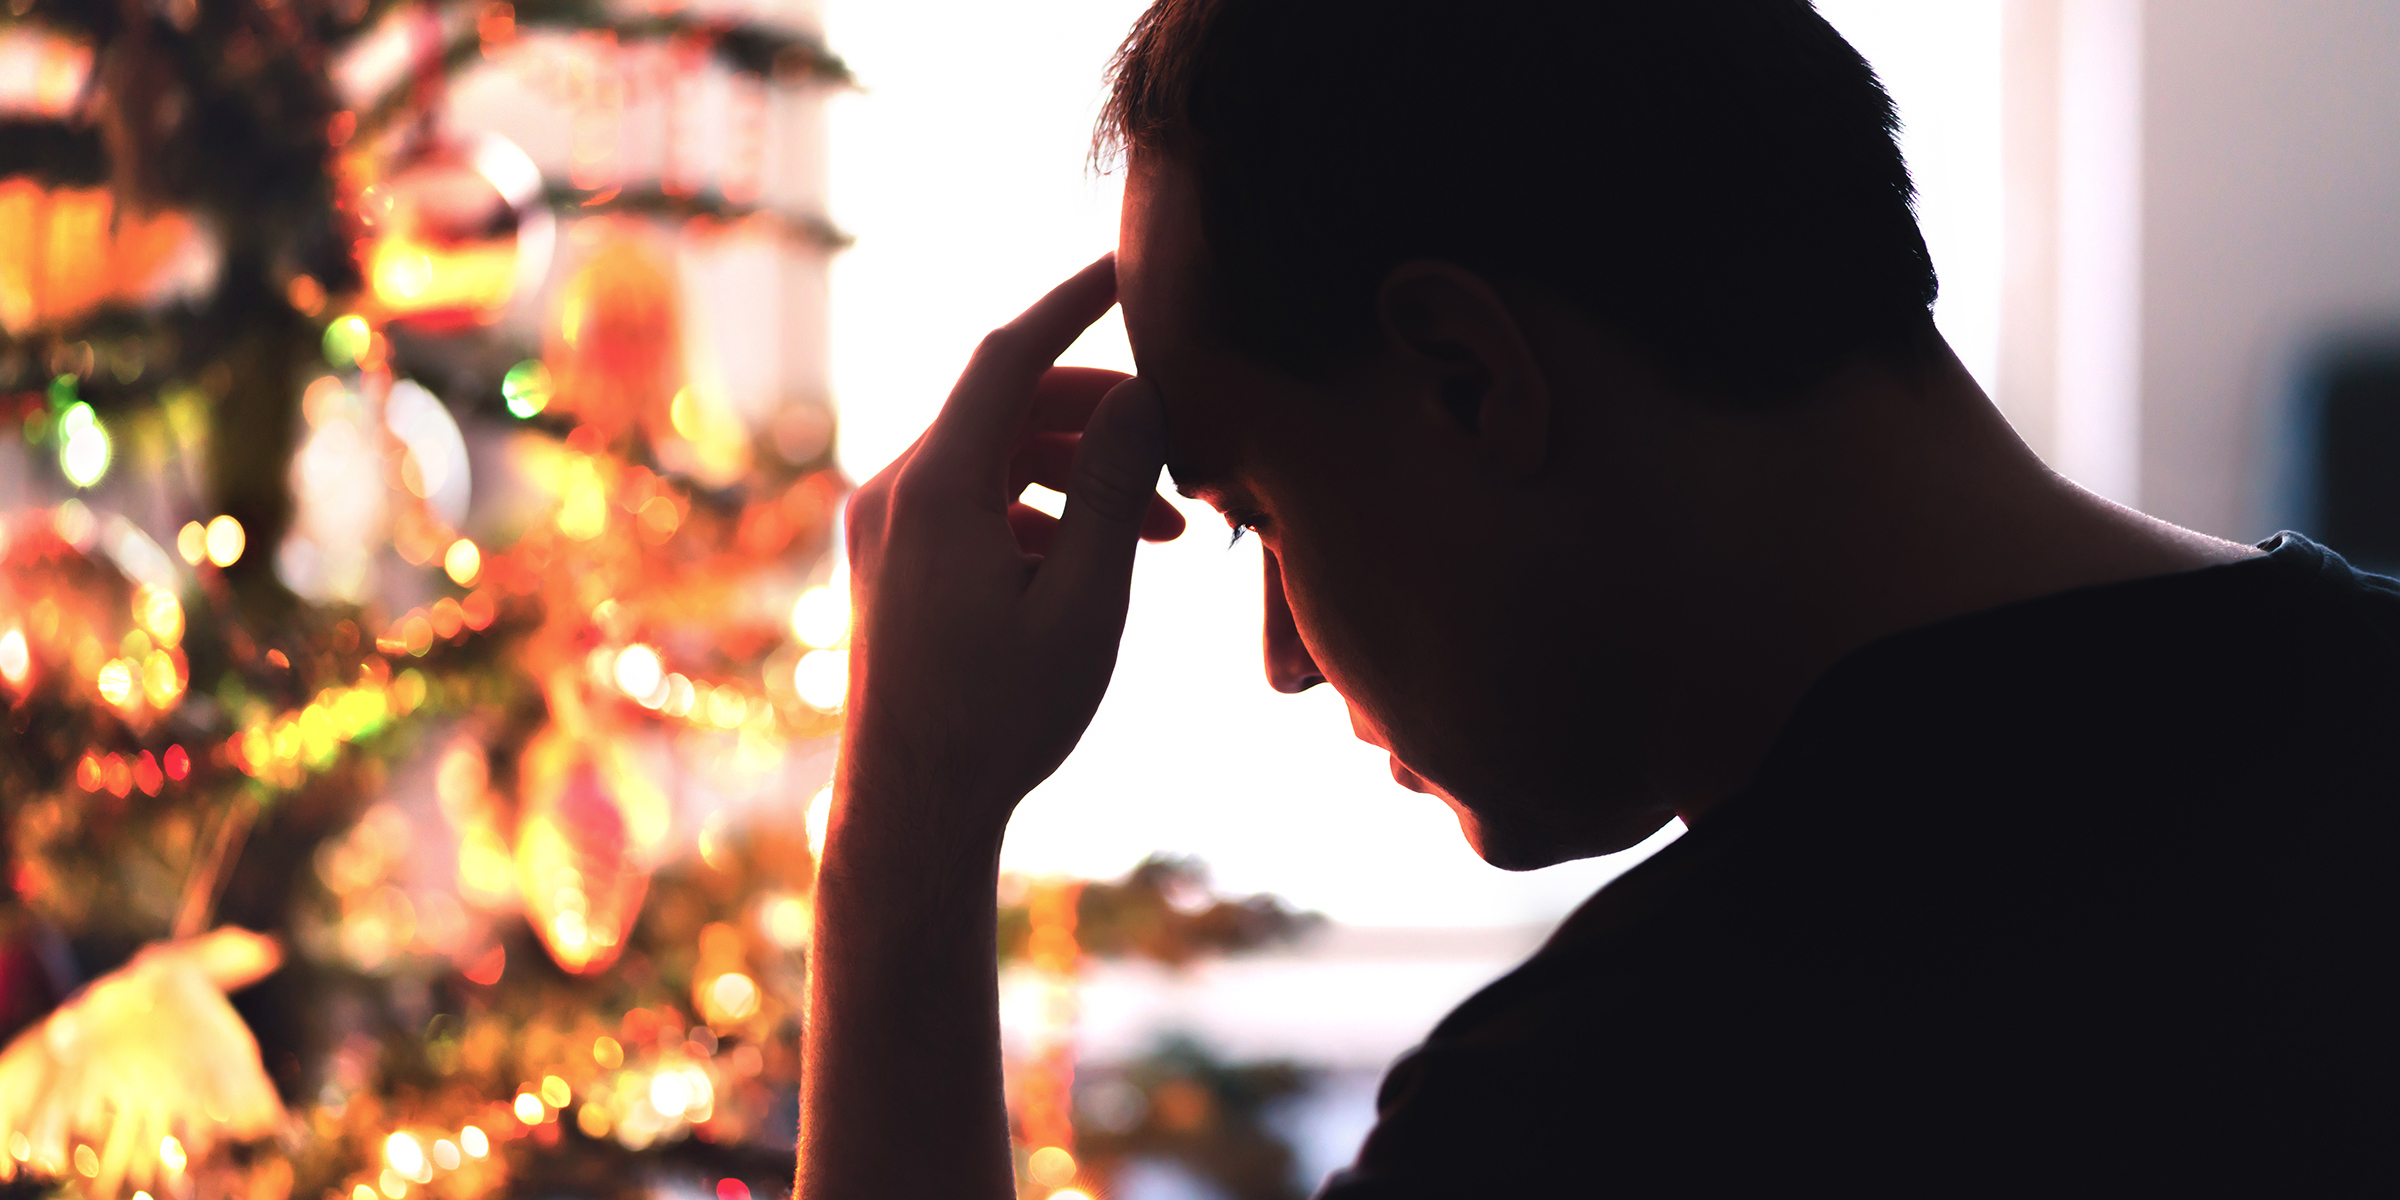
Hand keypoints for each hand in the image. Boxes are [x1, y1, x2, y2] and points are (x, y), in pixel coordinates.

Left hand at [837, 255, 1184, 849]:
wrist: (913, 812)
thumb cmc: (1002, 718)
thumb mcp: (1086, 602)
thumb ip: (1117, 491)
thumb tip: (1141, 396)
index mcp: (938, 488)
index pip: (1011, 354)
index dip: (1076, 300)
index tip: (1133, 265)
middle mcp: (896, 491)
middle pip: (1008, 406)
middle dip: (1104, 415)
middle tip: (1186, 444)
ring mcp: (885, 527)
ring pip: (995, 457)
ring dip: (1082, 474)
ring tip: (1171, 530)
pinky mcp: (890, 563)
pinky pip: (973, 502)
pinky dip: (1041, 511)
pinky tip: (1100, 562)